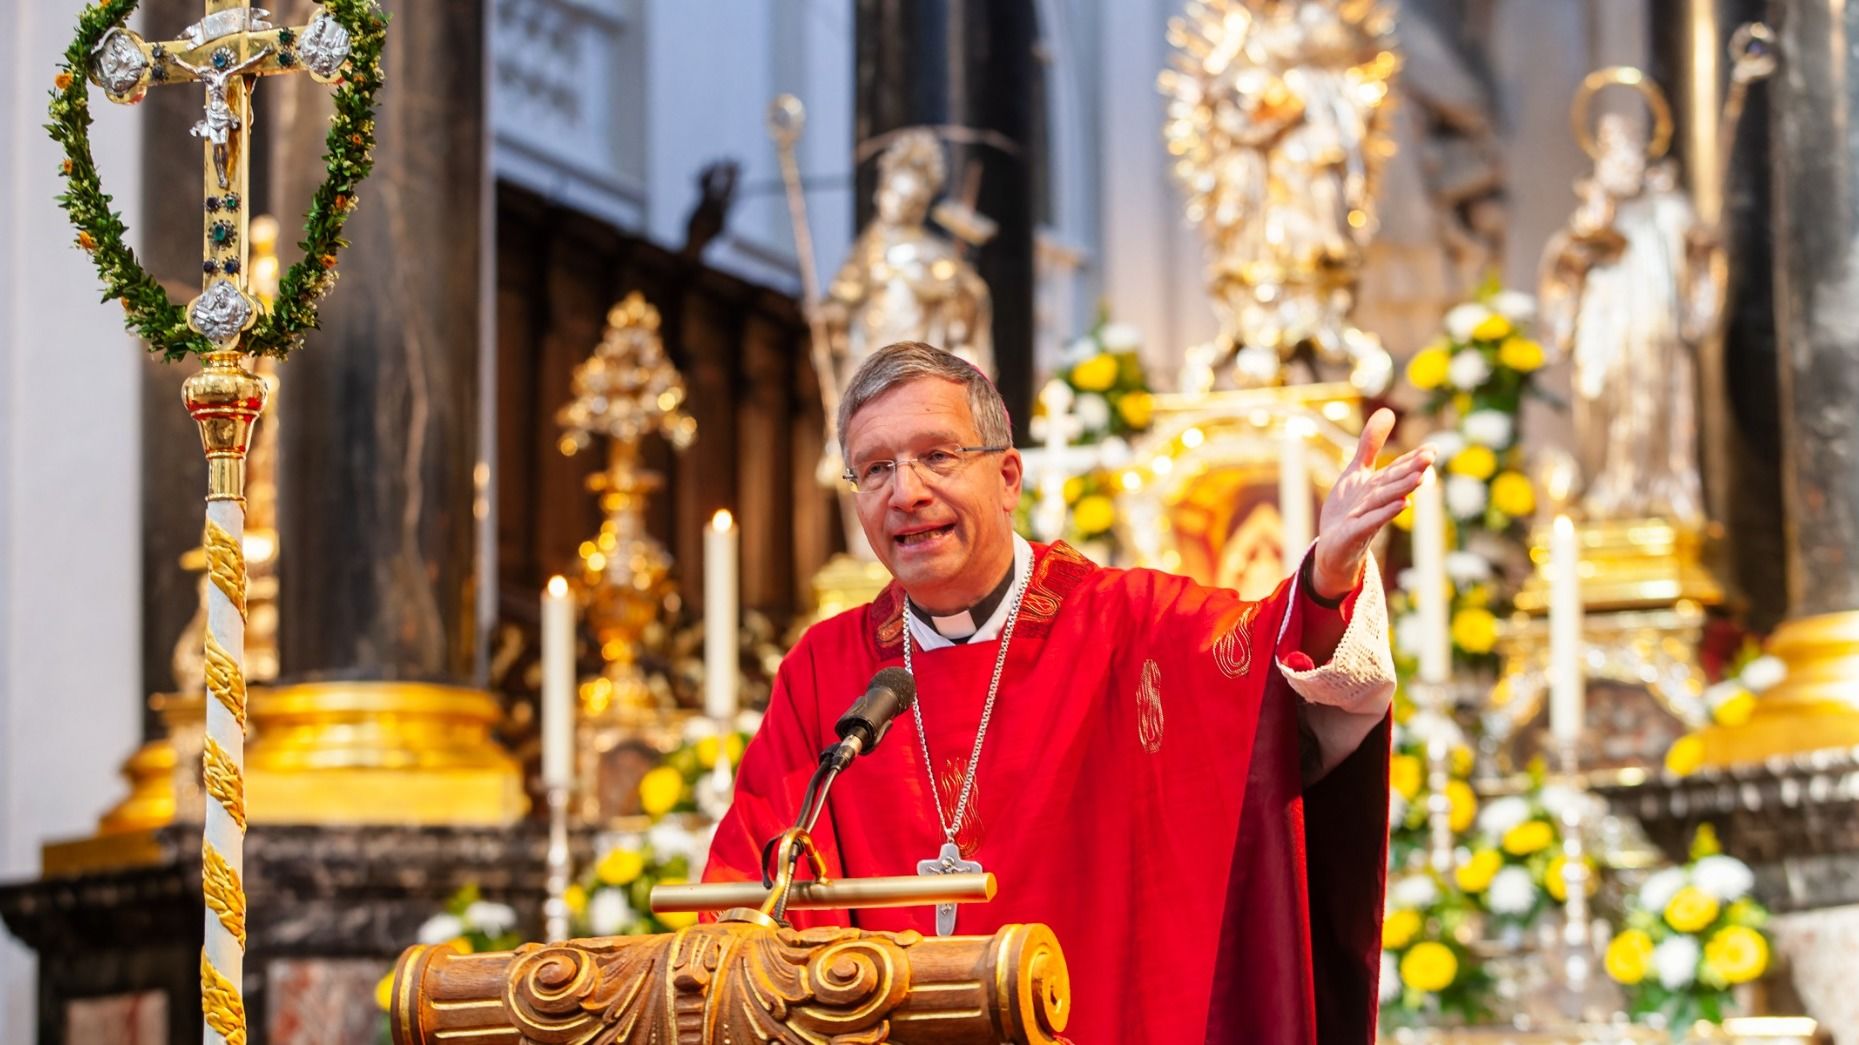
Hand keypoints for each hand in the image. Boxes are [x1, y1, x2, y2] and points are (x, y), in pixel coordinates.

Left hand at [1311, 408, 1434, 597]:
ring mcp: (1367, 518)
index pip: (1398, 470)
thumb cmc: (1349, 510)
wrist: (1332, 548)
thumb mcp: (1356, 472)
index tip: (1432, 449)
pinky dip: (1385, 513)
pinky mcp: (1354, 533)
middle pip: (1396, 483)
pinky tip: (1402, 504)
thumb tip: (1388, 411)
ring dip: (1403, 489)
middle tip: (1431, 457)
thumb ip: (1371, 445)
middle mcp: (1377, 502)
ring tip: (1419, 477)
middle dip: (1412, 470)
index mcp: (1379, 487)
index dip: (1413, 460)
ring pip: (1386, 500)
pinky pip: (1371, 522)